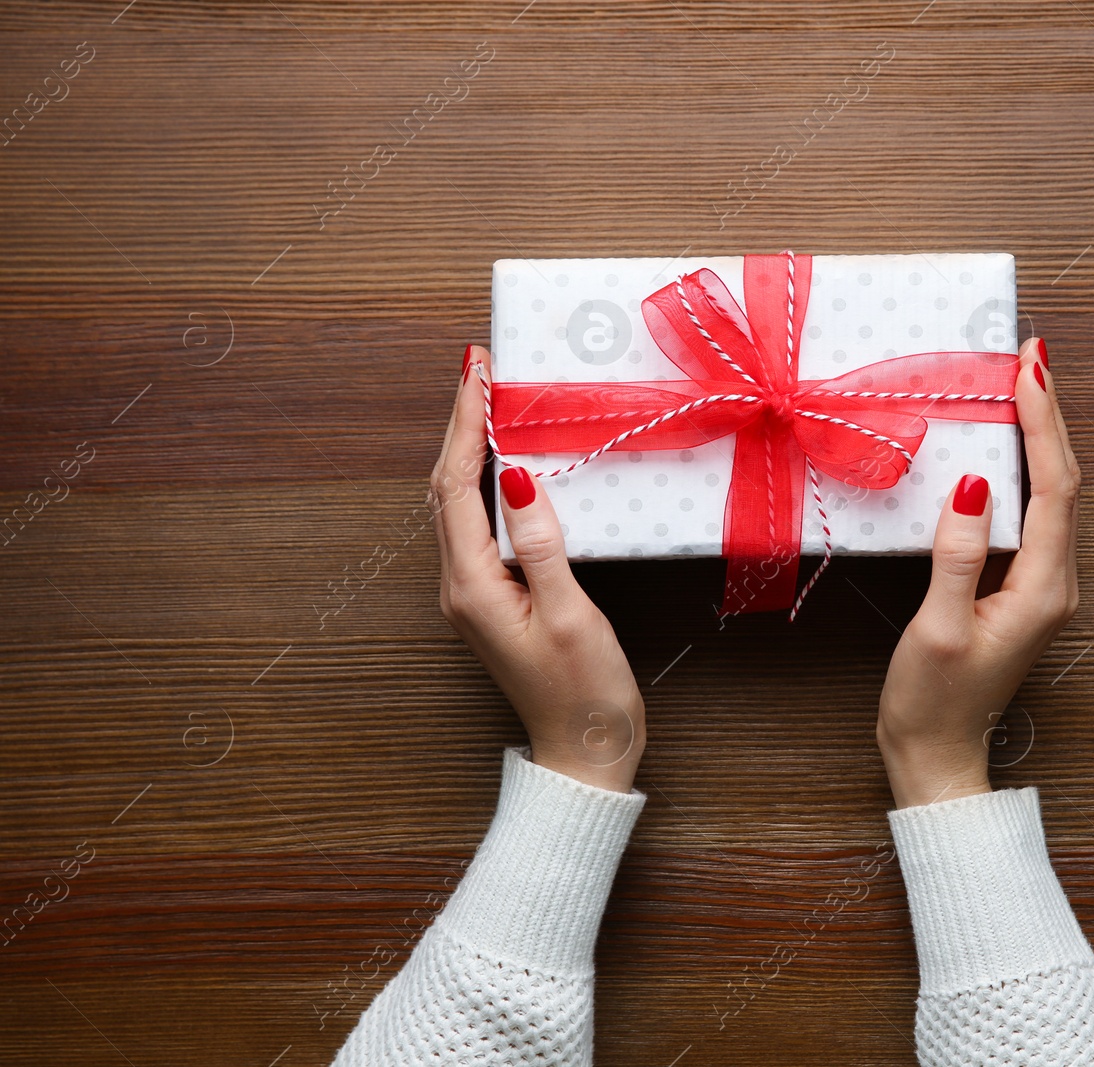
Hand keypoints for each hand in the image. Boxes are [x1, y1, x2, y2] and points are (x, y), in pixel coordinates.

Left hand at [431, 344, 645, 791]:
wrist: (584, 753)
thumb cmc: (585, 692)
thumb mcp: (571, 615)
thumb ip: (543, 544)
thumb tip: (520, 478)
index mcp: (473, 586)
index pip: (458, 485)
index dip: (466, 423)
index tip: (476, 372)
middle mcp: (461, 585)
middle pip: (447, 488)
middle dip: (461, 424)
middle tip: (479, 369)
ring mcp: (474, 593)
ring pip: (459, 505)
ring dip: (470, 450)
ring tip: (488, 400)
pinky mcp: (493, 599)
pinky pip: (478, 526)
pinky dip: (486, 482)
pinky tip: (506, 463)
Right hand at [875, 336, 1079, 807]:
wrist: (936, 757)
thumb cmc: (933, 702)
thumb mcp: (937, 629)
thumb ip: (958, 557)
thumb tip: (975, 487)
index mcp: (1043, 589)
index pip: (1055, 487)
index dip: (1044, 422)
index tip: (1029, 369)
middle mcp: (1055, 582)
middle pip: (1063, 481)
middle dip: (1048, 414)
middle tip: (1030, 353)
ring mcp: (1041, 586)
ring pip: (1050, 495)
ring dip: (1038, 437)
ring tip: (1019, 383)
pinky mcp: (1019, 589)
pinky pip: (1031, 515)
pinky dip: (1021, 469)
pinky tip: (1003, 447)